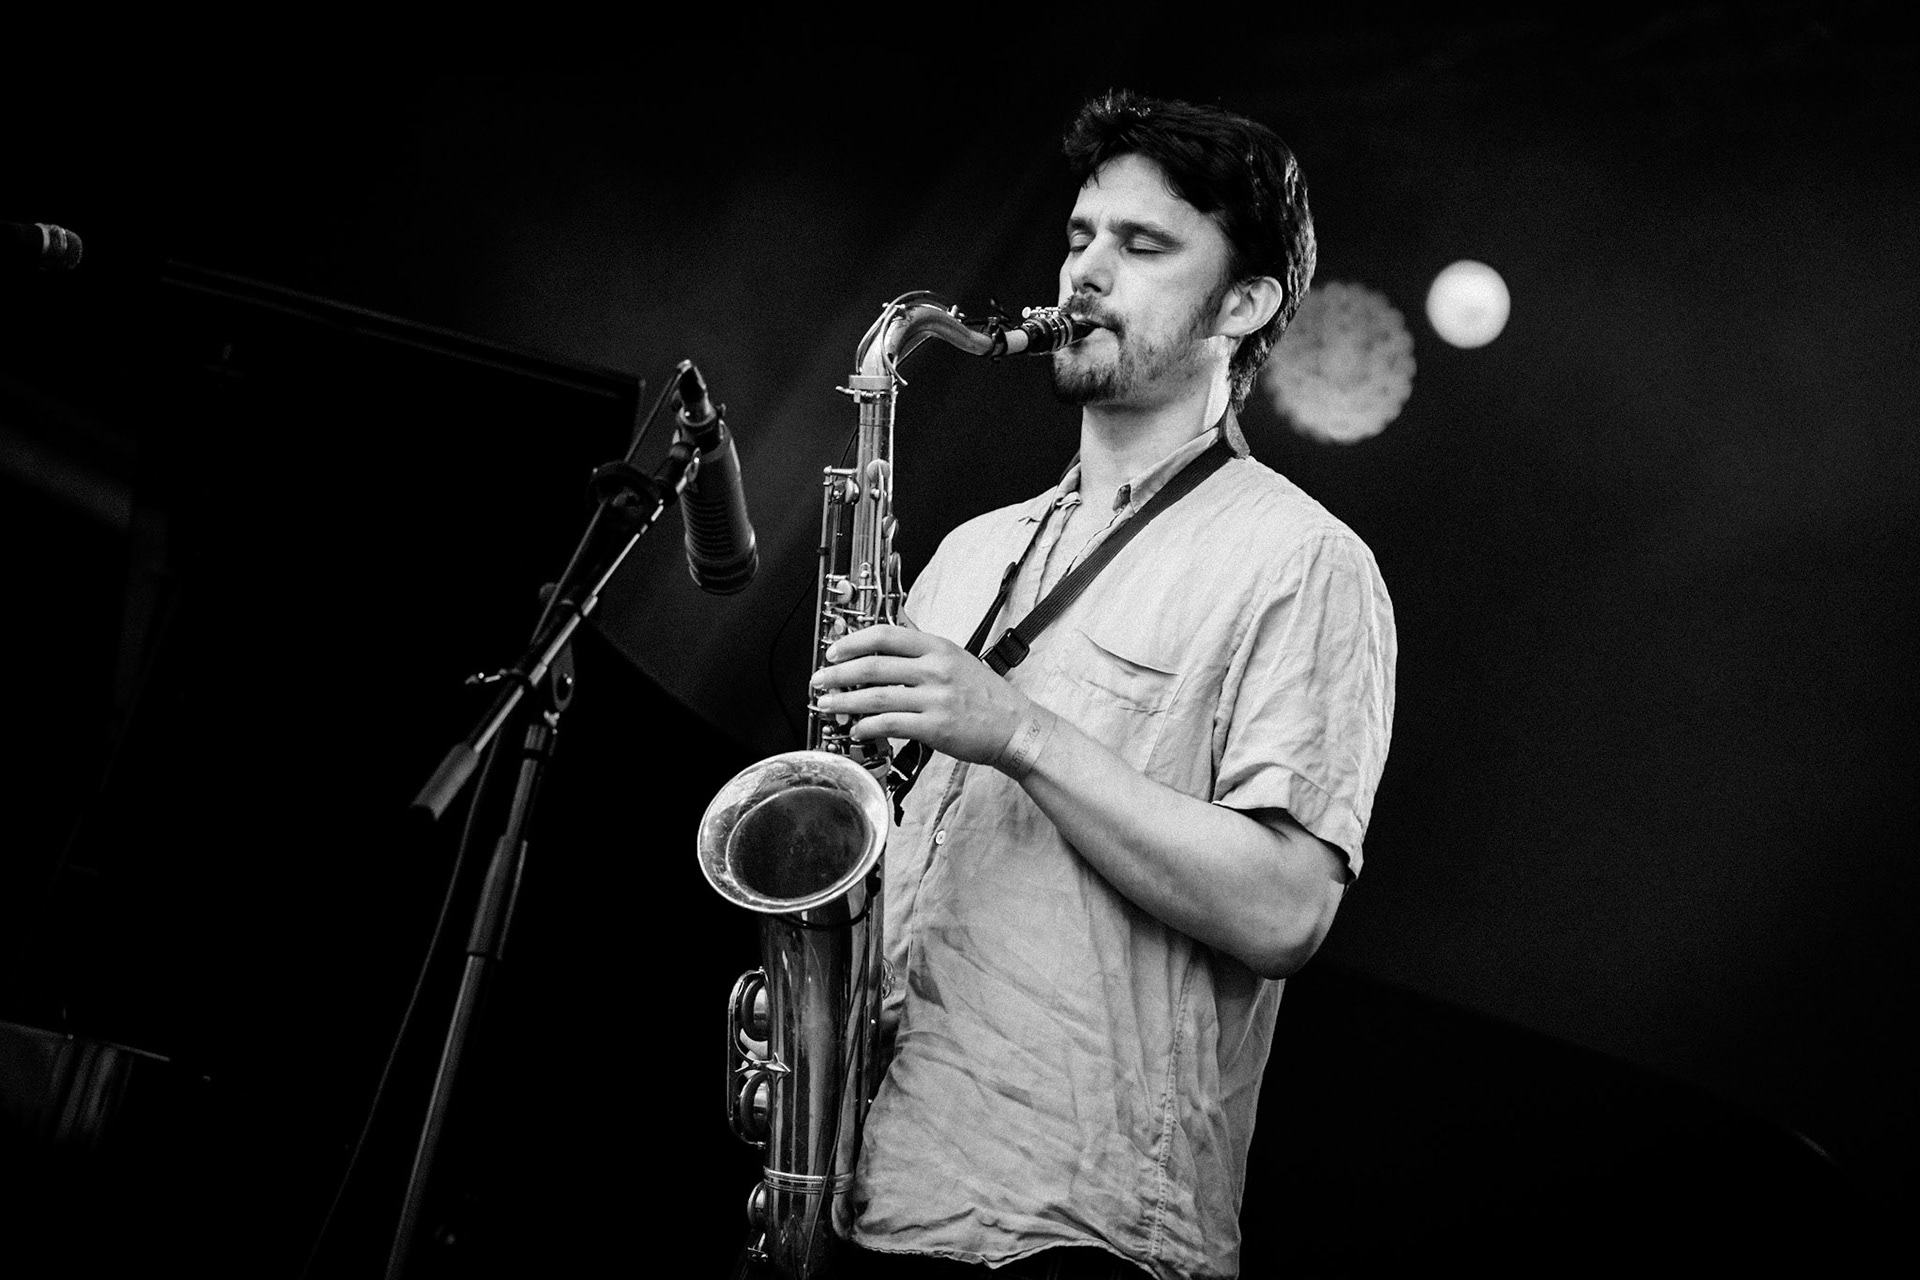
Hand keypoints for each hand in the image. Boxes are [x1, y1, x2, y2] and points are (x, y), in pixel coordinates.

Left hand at [810, 624, 1033, 766]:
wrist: (1015, 727)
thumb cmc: (984, 695)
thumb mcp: (955, 657)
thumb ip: (922, 644)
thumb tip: (893, 621)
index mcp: (938, 647)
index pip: (886, 634)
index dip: (853, 641)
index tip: (833, 650)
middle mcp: (935, 669)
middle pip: (874, 666)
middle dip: (838, 674)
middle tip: (819, 680)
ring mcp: (935, 699)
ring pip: (876, 697)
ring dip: (845, 702)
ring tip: (827, 705)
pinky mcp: (935, 727)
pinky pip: (890, 725)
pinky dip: (867, 727)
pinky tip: (856, 729)